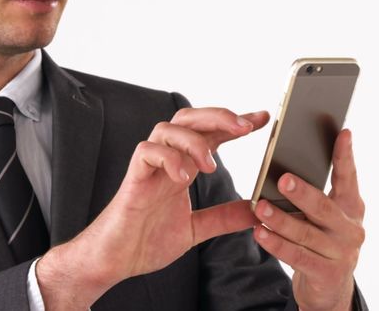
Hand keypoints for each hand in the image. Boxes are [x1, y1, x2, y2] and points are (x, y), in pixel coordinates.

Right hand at [36, 107, 269, 309]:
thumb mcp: (197, 228)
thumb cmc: (146, 240)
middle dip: (218, 116)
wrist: (115, 261)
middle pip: (189, 118)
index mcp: (183, 167)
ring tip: (211, 164)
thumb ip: (224, 217)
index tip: (264, 118)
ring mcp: (149, 168)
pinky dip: (168, 157)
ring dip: (194, 140)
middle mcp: (167, 161)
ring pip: (167, 128)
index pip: (211, 134)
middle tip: (246, 126)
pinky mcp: (133, 179)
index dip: (235, 122)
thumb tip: (257, 211)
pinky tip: (183, 175)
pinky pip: (146, 152)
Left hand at [253, 129, 365, 310]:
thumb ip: (316, 194)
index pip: (349, 178)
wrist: (330, 288)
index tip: (343, 133)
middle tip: (282, 179)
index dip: (345, 156)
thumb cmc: (323, 240)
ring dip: (281, 220)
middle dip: (303, 193)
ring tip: (260, 207)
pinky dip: (276, 244)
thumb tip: (287, 168)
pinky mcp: (326, 273)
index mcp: (352, 207)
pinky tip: (260, 233)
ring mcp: (341, 253)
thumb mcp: (327, 216)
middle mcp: (351, 228)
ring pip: (306, 234)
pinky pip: (297, 256)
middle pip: (323, 208)